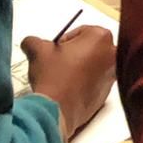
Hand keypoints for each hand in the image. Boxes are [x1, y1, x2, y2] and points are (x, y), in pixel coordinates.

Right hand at [22, 25, 116, 139]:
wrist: (57, 111)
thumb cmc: (53, 77)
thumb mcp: (38, 51)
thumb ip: (34, 41)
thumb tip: (31, 43)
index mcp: (101, 37)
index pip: (81, 31)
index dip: (64, 41)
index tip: (55, 50)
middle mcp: (112, 54)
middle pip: (90, 47)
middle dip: (74, 53)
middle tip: (58, 62)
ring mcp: (112, 75)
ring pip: (93, 64)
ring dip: (79, 67)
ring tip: (62, 76)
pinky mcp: (107, 93)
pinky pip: (95, 81)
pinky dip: (83, 82)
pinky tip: (68, 88)